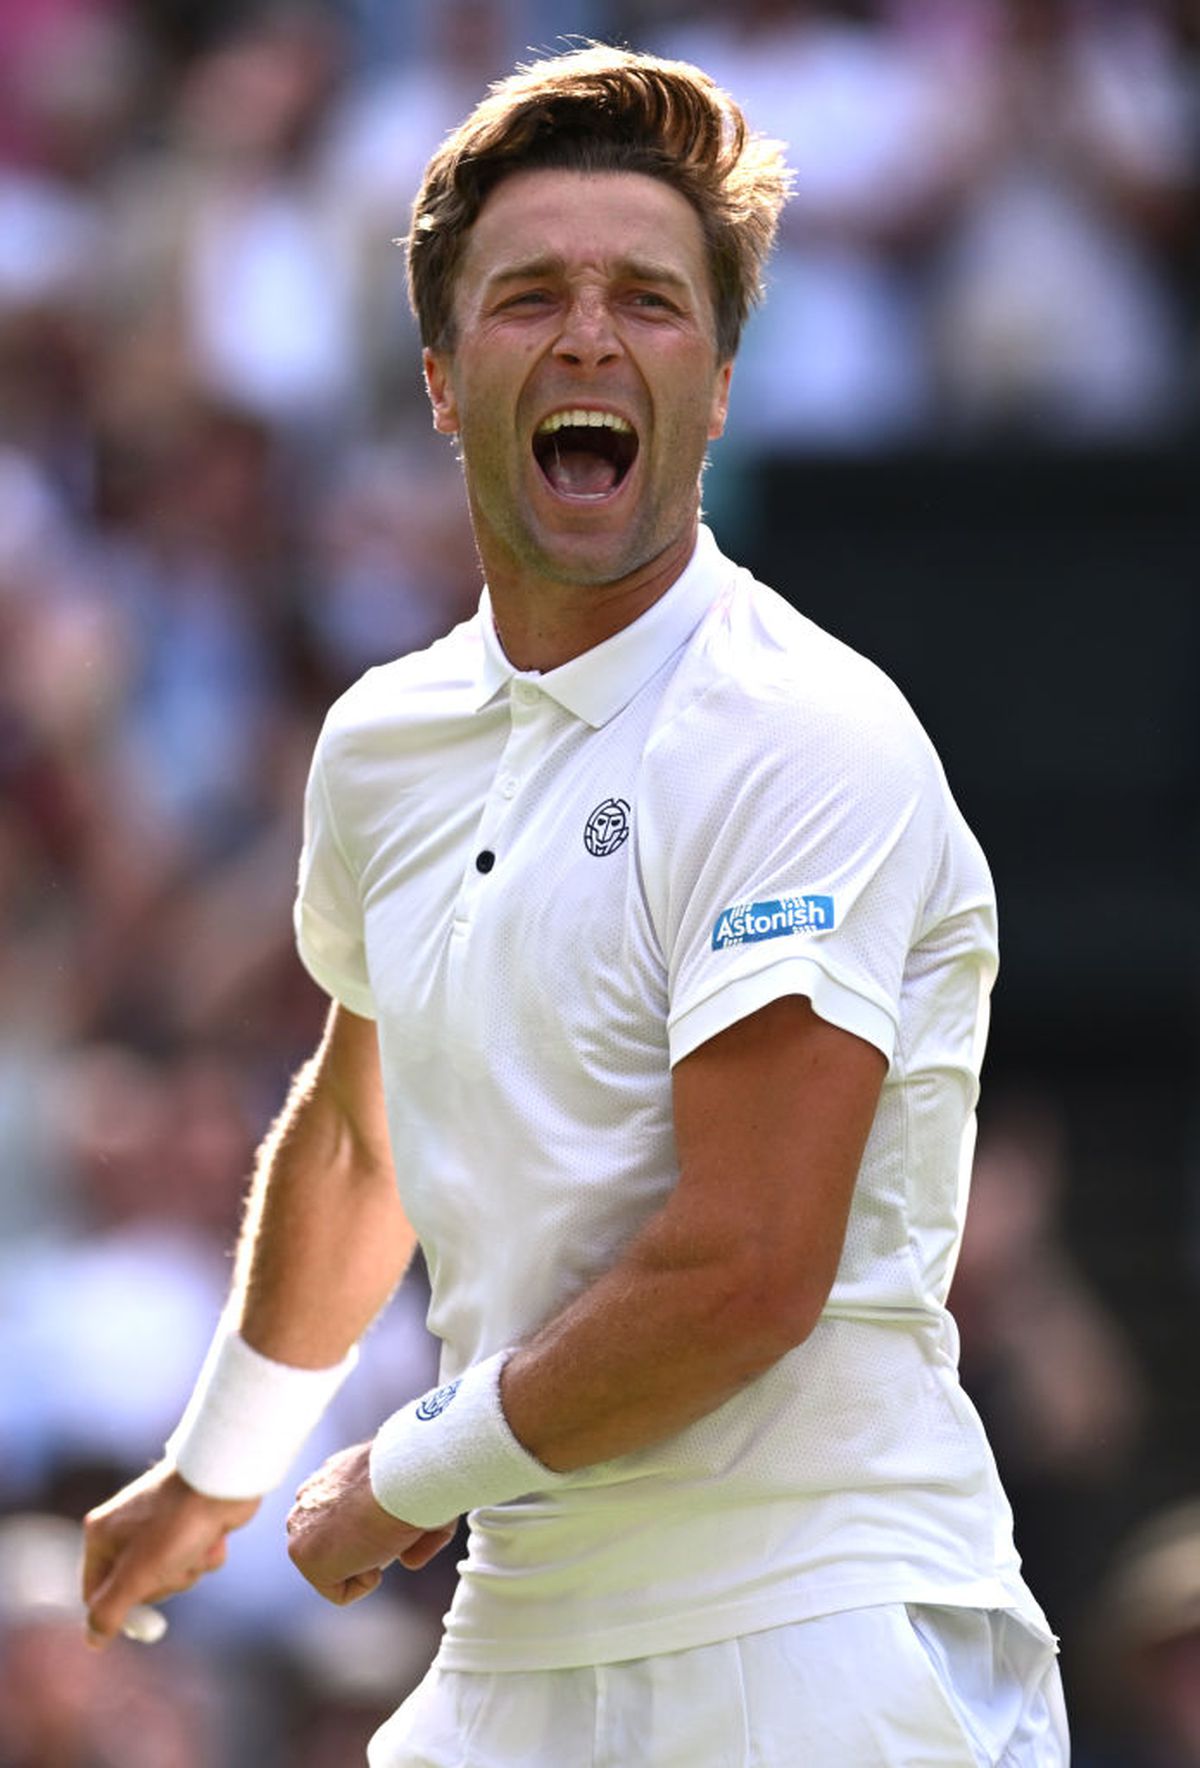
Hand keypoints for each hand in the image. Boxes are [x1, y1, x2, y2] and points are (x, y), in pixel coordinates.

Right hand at [82, 1462, 258, 1646]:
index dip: (120, 1610)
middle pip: (138, 1589)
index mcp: (101, 1535)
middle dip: (164, 1582)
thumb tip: (93, 1641)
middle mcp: (126, 1529)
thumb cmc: (176, 1524)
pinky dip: (207, 1553)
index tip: (145, 1620)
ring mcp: (160, 1525)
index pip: (95, 1594)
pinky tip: (214, 1534)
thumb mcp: (136, 1575)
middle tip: (172, 1561)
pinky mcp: (190, 1523)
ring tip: (196, 1542)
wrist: (224, 1477)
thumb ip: (109, 1611)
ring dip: (190, 1568)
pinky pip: (196, 1558)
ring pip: (172, 1575)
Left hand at [286, 1442, 457, 1604]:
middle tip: (389, 1531)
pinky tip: (375, 1550)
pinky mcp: (304, 1554)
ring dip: (365, 1563)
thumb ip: (414, 1533)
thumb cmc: (421, 1478)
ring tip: (383, 1537)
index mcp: (332, 1476)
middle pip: (332, 1545)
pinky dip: (365, 1582)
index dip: (372, 1529)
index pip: (338, 1518)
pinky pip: (338, 1590)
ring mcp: (301, 1527)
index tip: (392, 1521)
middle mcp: (309, 1498)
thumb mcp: (420, 1499)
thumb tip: (409, 1562)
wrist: (406, 1475)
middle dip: (363, 1548)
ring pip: (334, 1568)